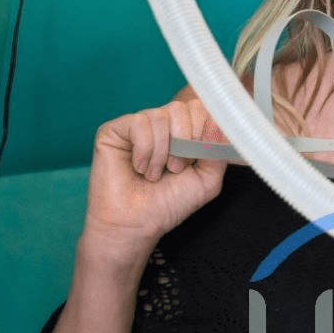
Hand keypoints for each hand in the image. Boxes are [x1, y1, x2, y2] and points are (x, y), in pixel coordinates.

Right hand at [83, 99, 225, 259]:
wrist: (135, 225)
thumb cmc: (169, 204)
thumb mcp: (207, 180)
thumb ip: (218, 150)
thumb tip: (219, 122)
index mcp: (183, 131)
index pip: (201, 108)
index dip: (203, 130)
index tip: (197, 158)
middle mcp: (161, 124)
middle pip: (182, 108)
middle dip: (185, 141)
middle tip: (175, 169)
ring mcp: (137, 125)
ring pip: (160, 116)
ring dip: (163, 151)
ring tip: (155, 174)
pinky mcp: (114, 130)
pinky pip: (139, 123)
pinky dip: (144, 150)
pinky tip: (139, 168)